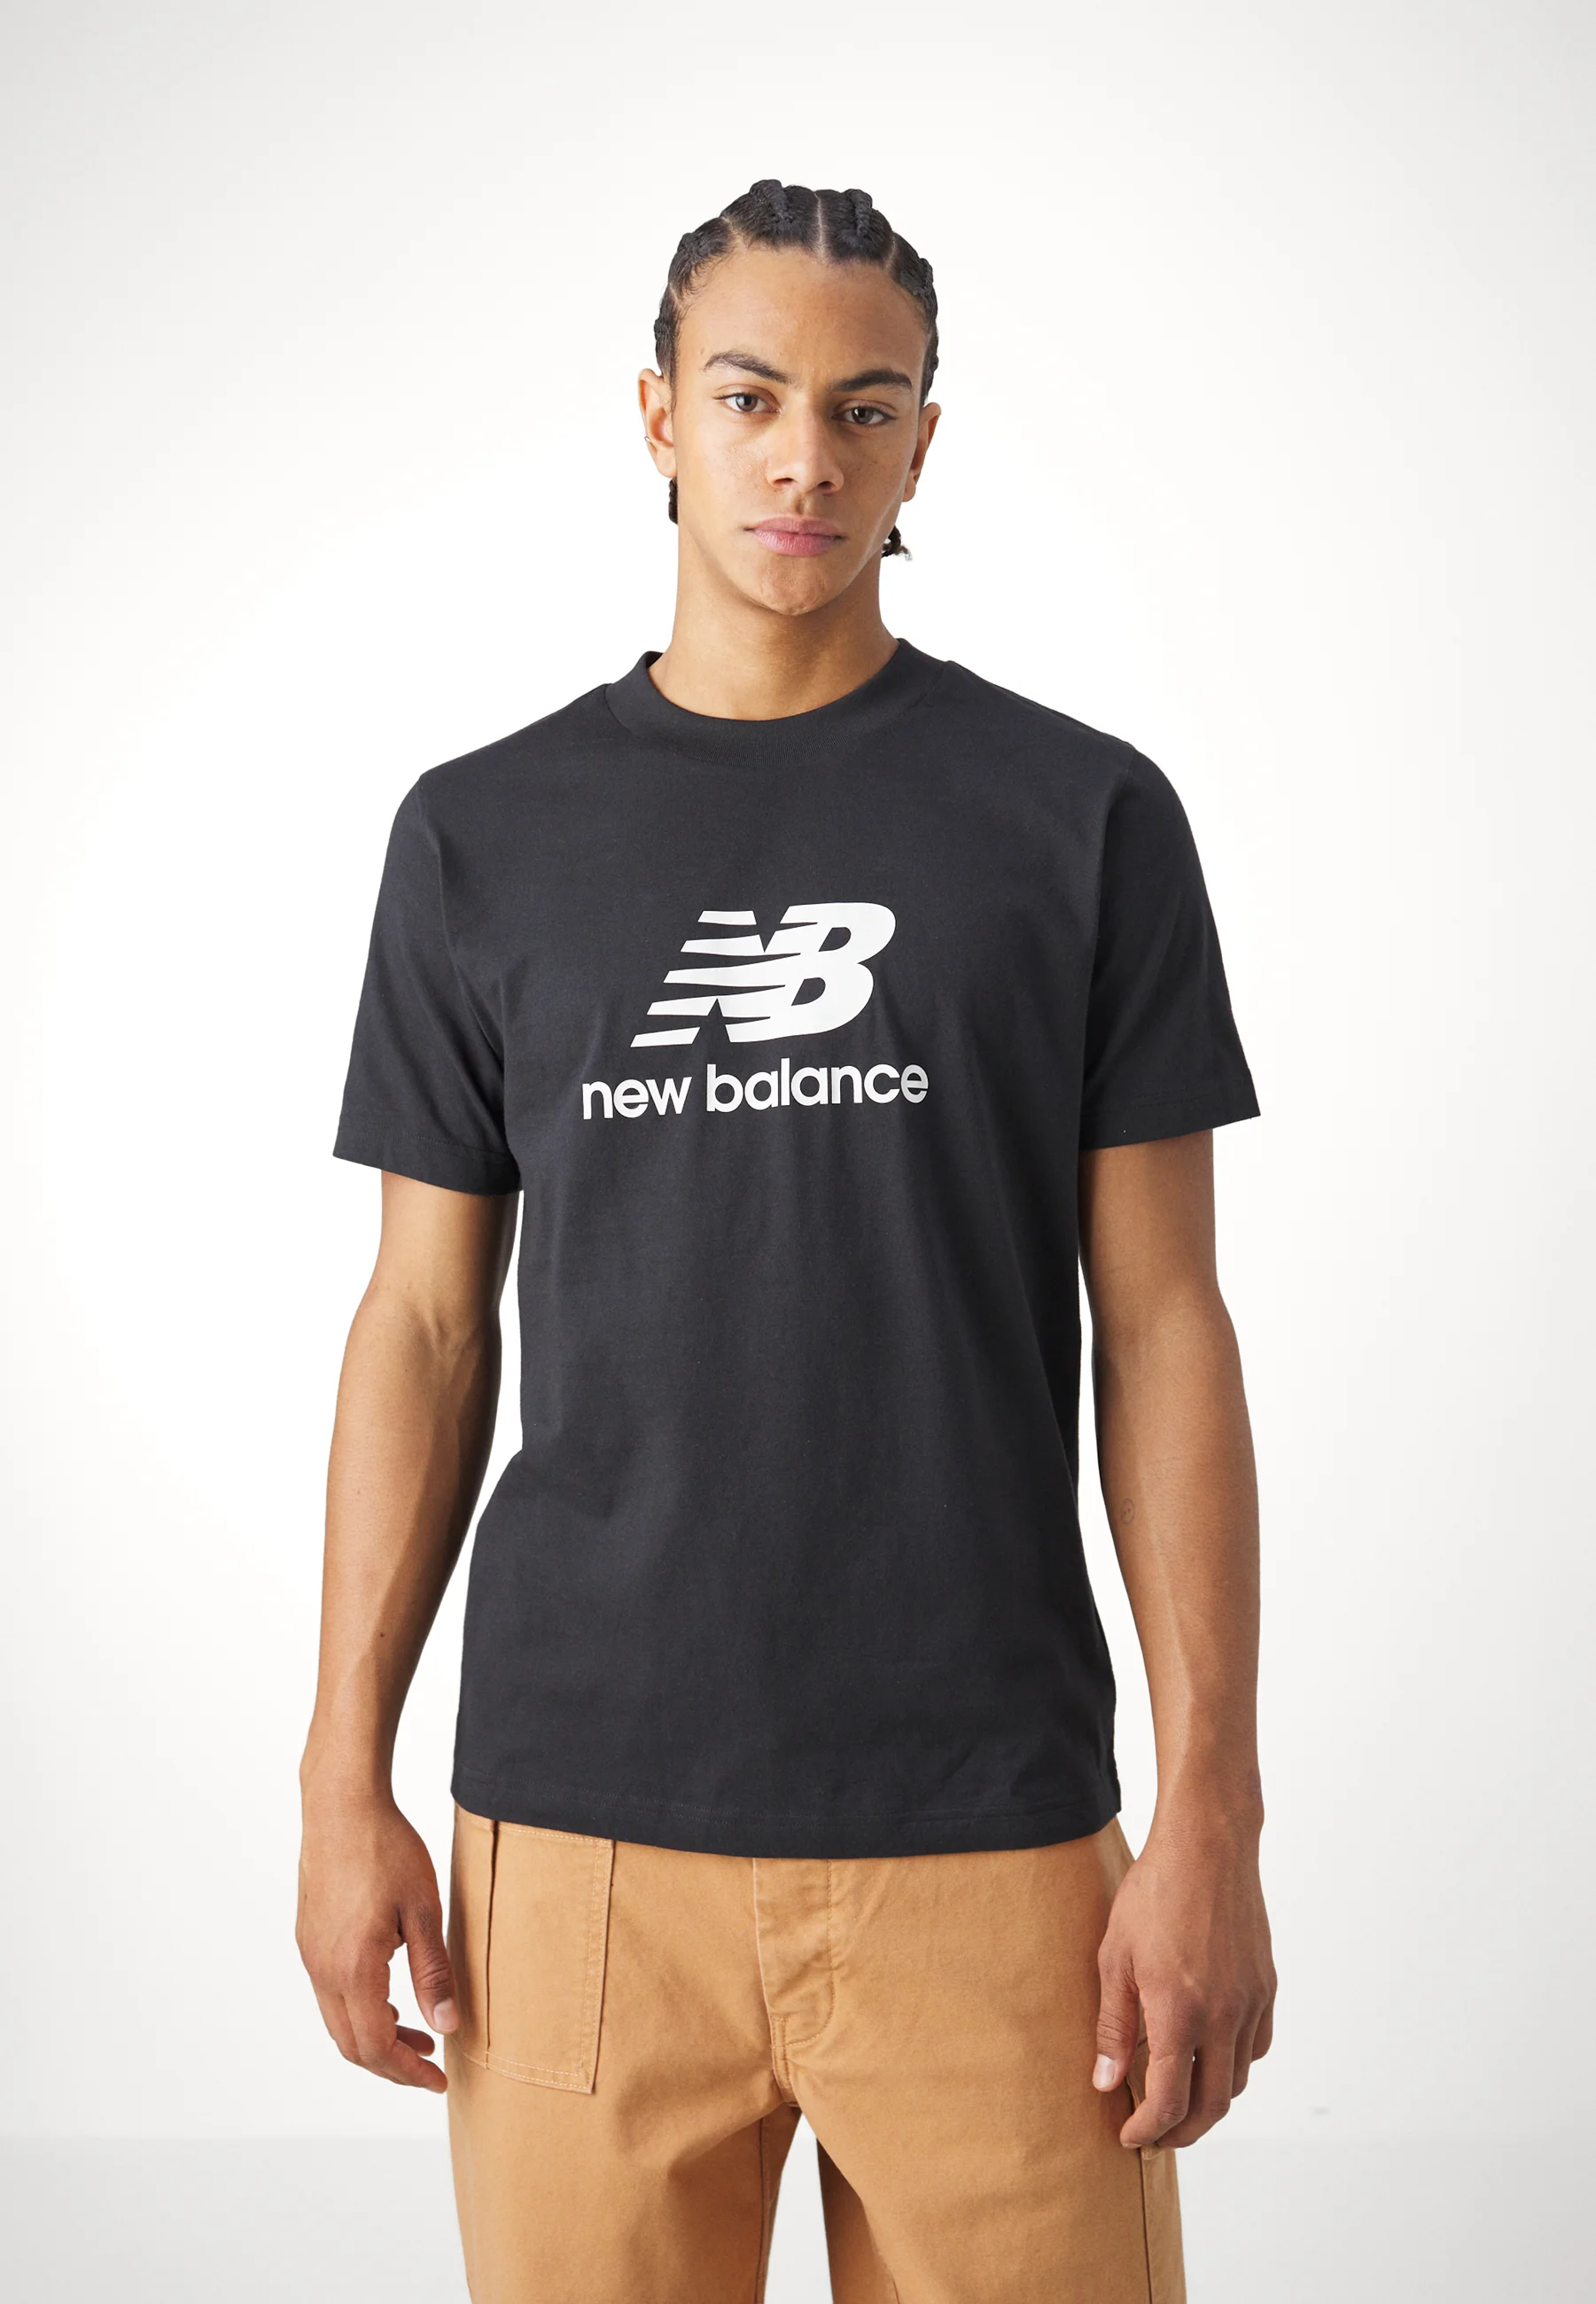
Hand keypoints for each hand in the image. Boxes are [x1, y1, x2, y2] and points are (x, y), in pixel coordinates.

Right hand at [296, 1790, 457, 2091]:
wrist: (341, 1805)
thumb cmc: (387, 1850)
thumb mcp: (423, 1910)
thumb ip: (433, 1973)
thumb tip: (446, 2025)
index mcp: (353, 1968)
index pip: (376, 2046)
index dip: (407, 2071)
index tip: (437, 2079)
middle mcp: (322, 1968)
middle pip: (351, 2045)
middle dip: (391, 2063)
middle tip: (430, 2064)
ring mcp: (310, 1953)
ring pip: (338, 2021)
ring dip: (375, 2036)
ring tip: (417, 2032)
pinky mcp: (308, 1937)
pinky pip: (330, 1993)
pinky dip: (359, 2010)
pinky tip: (389, 1997)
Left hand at [1091, 1811, 1275, 2149]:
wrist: (1207, 1846)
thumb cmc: (1153, 1895)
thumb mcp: (1115, 1958)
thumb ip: (1113, 2026)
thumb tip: (1107, 2083)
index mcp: (1179, 2014)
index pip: (1169, 2101)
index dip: (1148, 2129)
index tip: (1130, 2137)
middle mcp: (1223, 2017)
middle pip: (1212, 2105)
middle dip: (1183, 2132)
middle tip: (1156, 2136)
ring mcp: (1250, 2003)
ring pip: (1239, 2079)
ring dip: (1210, 2102)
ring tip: (1180, 2100)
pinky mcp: (1266, 1986)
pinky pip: (1257, 2046)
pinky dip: (1235, 2066)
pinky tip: (1211, 2057)